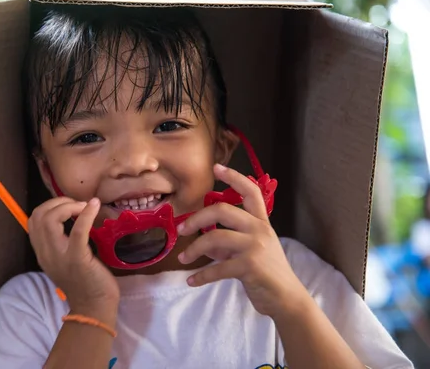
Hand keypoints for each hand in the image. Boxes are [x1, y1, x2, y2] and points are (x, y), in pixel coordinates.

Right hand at [28, 197, 119, 316]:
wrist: (94, 308)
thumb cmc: (85, 283)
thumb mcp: (63, 261)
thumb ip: (60, 243)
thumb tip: (69, 218)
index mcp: (43, 253)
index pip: (33, 221)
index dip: (48, 207)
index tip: (67, 207)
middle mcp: (46, 253)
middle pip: (38, 216)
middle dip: (57, 202)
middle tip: (76, 205)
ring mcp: (60, 256)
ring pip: (50, 220)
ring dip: (68, 206)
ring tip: (83, 206)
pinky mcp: (78, 258)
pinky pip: (78, 230)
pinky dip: (86, 214)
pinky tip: (94, 205)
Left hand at [177, 164, 310, 319]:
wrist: (286, 299)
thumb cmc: (267, 273)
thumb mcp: (251, 251)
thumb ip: (230, 242)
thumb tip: (205, 241)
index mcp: (261, 223)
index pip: (251, 192)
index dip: (234, 177)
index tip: (216, 168)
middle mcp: (259, 230)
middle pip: (222, 210)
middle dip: (197, 218)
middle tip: (181, 230)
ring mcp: (255, 246)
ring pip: (215, 237)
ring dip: (194, 249)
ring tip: (183, 259)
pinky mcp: (250, 266)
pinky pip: (218, 268)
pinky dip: (201, 275)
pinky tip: (192, 281)